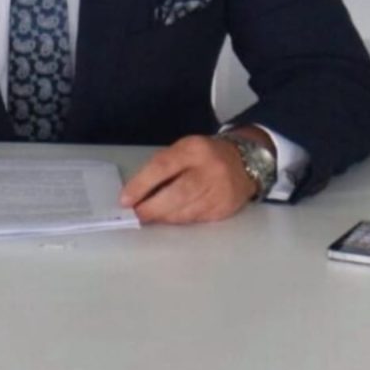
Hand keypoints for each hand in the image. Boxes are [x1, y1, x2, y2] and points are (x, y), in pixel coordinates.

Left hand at [120, 128, 272, 223]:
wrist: (243, 162)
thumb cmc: (204, 155)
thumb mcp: (184, 149)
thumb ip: (162, 166)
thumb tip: (136, 191)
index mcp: (194, 148)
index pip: (163, 166)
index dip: (141, 184)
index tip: (125, 199)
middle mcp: (209, 169)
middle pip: (177, 193)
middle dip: (153, 207)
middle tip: (136, 215)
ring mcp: (219, 191)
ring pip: (186, 211)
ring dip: (163, 217)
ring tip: (149, 217)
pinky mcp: (224, 209)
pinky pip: (196, 219)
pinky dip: (179, 220)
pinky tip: (169, 219)